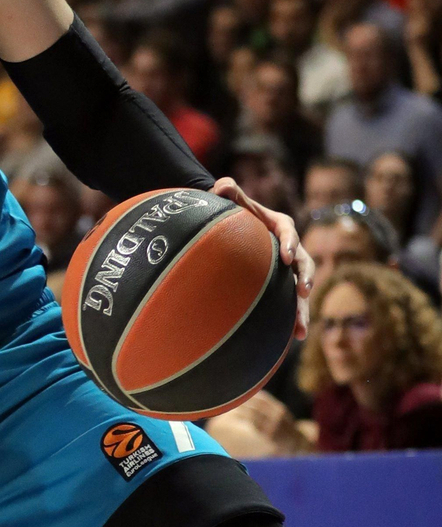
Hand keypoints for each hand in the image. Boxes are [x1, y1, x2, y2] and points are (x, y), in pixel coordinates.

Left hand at [211, 176, 311, 338]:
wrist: (232, 226)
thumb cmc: (232, 210)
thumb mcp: (230, 198)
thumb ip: (228, 190)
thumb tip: (222, 185)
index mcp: (281, 225)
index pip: (289, 232)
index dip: (290, 243)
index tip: (286, 257)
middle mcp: (290, 248)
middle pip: (304, 264)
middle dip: (305, 277)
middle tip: (303, 291)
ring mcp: (287, 269)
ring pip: (300, 290)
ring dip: (302, 309)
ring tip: (301, 330)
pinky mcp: (280, 284)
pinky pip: (288, 303)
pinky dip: (290, 319)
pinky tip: (291, 340)